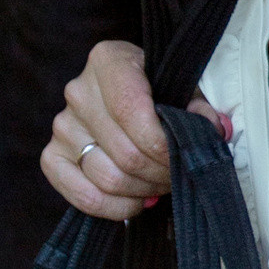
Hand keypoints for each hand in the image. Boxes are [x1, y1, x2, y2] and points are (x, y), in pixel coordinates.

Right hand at [41, 42, 231, 221]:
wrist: (130, 96)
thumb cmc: (159, 91)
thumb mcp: (184, 89)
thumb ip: (199, 108)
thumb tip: (216, 129)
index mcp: (107, 60)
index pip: (132, 112)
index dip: (163, 145)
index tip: (184, 156)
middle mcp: (78, 90)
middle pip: (124, 152)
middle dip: (160, 173)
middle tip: (178, 176)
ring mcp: (62, 125)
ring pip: (107, 177)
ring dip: (142, 190)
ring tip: (160, 184)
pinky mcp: (52, 157)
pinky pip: (81, 195)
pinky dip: (114, 207)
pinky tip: (136, 201)